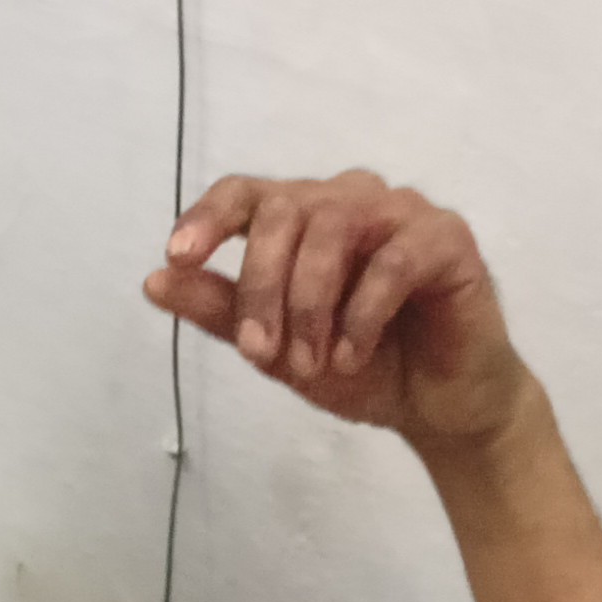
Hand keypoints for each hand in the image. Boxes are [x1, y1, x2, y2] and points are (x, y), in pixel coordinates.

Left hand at [144, 170, 535, 450]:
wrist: (438, 409)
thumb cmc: (361, 368)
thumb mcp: (277, 351)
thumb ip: (222, 313)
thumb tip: (154, 282)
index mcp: (304, 217)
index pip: (247, 193)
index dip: (207, 217)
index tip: (177, 258)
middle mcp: (349, 199)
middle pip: (285, 211)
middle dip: (262, 286)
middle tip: (258, 353)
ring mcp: (401, 213)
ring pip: (334, 227)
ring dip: (310, 303)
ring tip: (308, 364)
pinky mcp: (447, 239)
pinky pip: (392, 261)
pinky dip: (361, 314)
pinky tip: (352, 356)